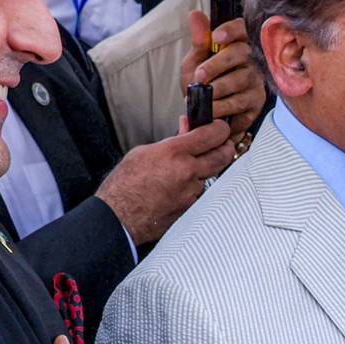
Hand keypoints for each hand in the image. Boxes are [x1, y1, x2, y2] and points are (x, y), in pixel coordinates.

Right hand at [97, 117, 234, 244]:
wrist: (118, 217)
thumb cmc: (124, 185)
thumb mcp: (144, 152)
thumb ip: (172, 139)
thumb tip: (186, 126)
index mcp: (174, 153)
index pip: (212, 135)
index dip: (220, 128)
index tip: (220, 127)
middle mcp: (187, 172)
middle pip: (223, 155)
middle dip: (226, 146)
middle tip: (223, 142)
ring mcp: (191, 192)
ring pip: (212, 174)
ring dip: (207, 168)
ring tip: (190, 165)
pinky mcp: (191, 207)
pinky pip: (201, 191)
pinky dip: (196, 185)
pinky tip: (180, 184)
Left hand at [179, 10, 266, 143]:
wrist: (205, 113)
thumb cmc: (203, 84)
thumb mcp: (195, 61)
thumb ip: (198, 41)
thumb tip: (196, 14)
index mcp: (236, 44)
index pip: (242, 28)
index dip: (232, 30)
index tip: (216, 36)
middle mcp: (250, 60)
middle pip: (242, 54)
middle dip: (217, 64)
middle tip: (200, 76)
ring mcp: (256, 81)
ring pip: (241, 80)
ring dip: (218, 89)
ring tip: (202, 96)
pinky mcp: (256, 102)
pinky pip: (242, 102)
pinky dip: (223, 107)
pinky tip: (211, 110)